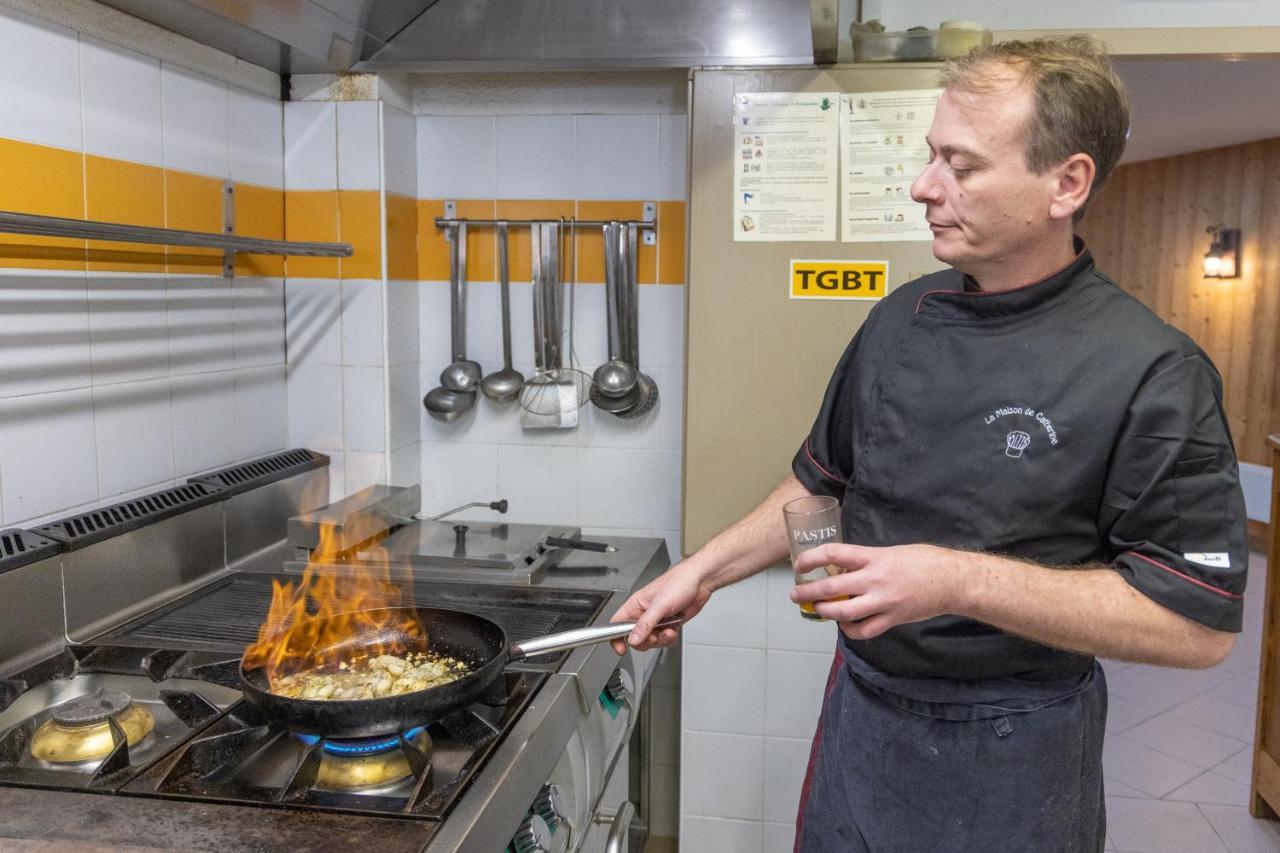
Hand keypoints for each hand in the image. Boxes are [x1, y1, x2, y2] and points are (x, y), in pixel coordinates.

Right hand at [609, 561, 713, 653]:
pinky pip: (664, 640)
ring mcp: (656, 620)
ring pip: (651, 641)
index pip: (617, 624)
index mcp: (635, 605)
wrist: (699, 582)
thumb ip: (645, 624)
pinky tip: (674, 629)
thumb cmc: (678, 582)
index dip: (616, 638)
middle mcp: (644, 614)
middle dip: (646, 641)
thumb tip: (633, 639)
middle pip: (635, 638)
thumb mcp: (659, 605)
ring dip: (661, 639)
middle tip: (654, 635)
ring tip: (668, 630)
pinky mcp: (668, 625)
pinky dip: (669, 638)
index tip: (622, 648)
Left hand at [790, 544, 968, 639]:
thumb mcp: (890, 552)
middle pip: (831, 588)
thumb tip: (842, 569)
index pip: (833, 554)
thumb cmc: (922, 561)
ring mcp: (884, 601)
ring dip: (825, 613)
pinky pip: (865, 630)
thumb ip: (866, 560)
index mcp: (874, 557)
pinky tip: (845, 625)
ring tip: (817, 610)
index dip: (811, 559)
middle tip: (796, 595)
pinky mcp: (893, 619)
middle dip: (808, 593)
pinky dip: (850, 630)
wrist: (951, 580)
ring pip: (844, 613)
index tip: (799, 565)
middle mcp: (875, 579)